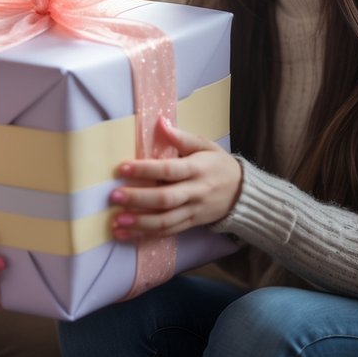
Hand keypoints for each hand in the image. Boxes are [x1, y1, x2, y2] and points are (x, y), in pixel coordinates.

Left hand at [110, 116, 242, 239]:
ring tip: (117, 221)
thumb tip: (160, 121)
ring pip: (165, 221)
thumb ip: (182, 137)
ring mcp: (193, 211)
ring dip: (139, 223)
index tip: (122, 168)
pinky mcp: (190, 225)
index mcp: (197, 169)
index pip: (169, 170)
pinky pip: (168, 232)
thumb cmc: (218, 165)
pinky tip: (126, 234)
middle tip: (114, 196)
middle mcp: (195, 192)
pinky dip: (145, 235)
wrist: (243, 193)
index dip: (145, 170)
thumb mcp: (206, 146)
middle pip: (165, 199)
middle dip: (138, 199)